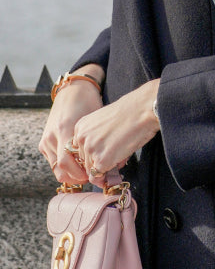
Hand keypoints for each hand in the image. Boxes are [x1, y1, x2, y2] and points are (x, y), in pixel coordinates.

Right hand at [39, 64, 104, 184]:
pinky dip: (64, 167)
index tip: (95, 175)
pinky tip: (77, 164)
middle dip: (77, 178)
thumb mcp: (96, 120)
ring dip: (71, 174)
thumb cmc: (89, 103)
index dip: (81, 174)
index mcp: (65, 129)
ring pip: (56, 169)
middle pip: (61, 170)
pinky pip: (53, 162)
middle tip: (91, 176)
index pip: (68, 164)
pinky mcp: (43, 142)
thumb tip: (117, 164)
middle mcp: (52, 137)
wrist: (73, 90)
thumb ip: (101, 142)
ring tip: (86, 172)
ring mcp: (46, 140)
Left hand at [72, 79, 159, 186]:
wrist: (142, 110)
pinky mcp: (102, 161)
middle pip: (84, 162)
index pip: (80, 150)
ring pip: (92, 171)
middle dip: (98, 162)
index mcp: (80, 127)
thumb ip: (97, 138)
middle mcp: (82, 138)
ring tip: (120, 156)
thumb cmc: (130, 112)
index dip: (92, 154)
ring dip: (105, 168)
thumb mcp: (104, 121)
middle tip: (115, 155)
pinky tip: (120, 161)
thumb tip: (99, 161)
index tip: (103, 153)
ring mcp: (91, 150)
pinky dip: (109, 175)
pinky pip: (100, 177)